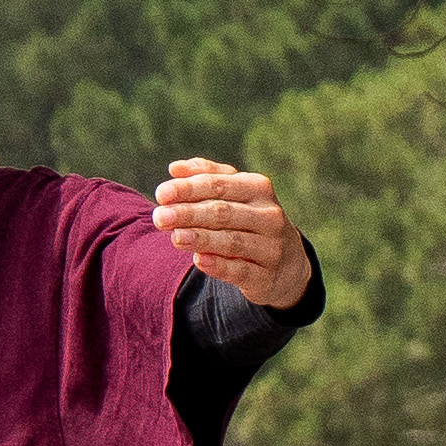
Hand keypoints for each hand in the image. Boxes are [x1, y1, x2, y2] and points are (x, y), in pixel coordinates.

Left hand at [154, 160, 311, 306]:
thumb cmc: (248, 219)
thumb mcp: (234, 193)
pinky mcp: (266, 276)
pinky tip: (199, 260)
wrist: (286, 262)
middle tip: (159, 217)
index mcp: (258, 188)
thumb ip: (206, 177)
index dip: (188, 189)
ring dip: (201, 239)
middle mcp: (269, 216)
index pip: (219, 185)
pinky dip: (219, 266)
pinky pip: (241, 271)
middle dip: (189, 214)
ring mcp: (271, 247)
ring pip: (232, 242)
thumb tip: (175, 168)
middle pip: (223, 212)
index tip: (161, 194)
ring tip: (175, 237)